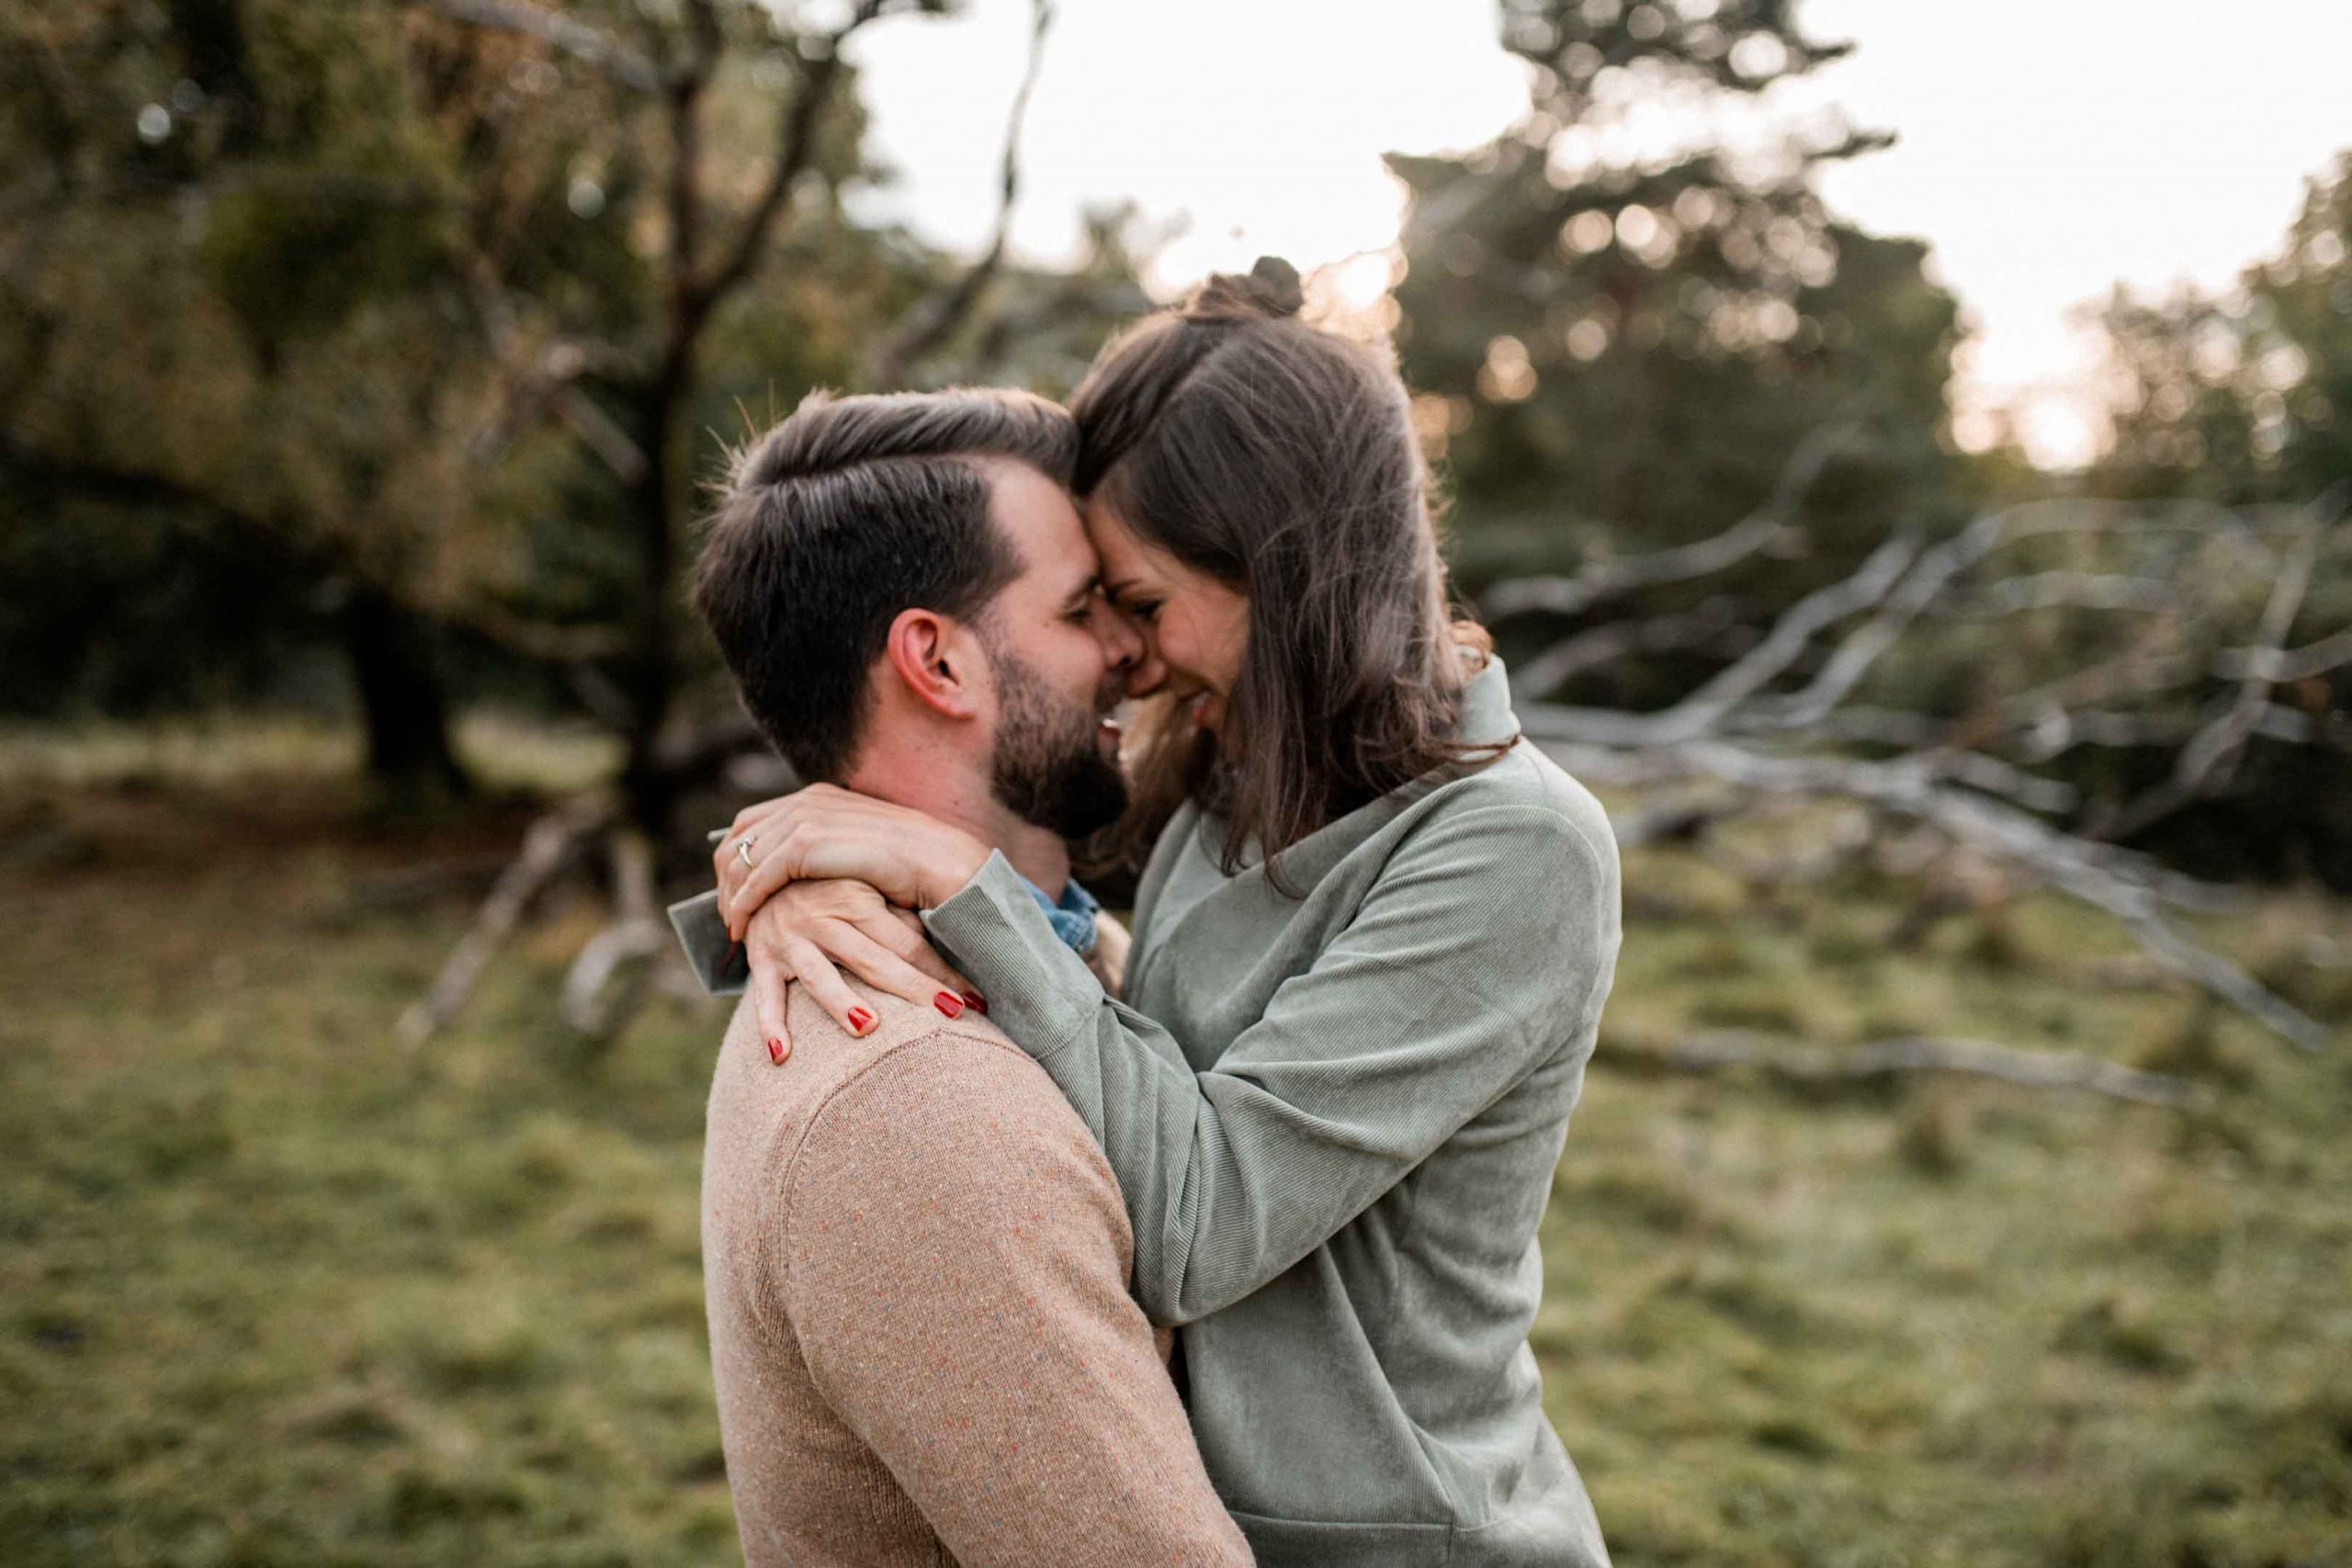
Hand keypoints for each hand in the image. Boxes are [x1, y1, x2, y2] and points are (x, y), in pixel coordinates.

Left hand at [714, 784, 989, 941]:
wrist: (944, 865)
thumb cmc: (914, 868)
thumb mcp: (862, 852)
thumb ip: (831, 852)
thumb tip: (804, 875)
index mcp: (820, 797)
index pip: (754, 822)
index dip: (737, 858)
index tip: (736, 894)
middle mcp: (808, 801)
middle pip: (739, 837)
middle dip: (726, 878)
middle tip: (728, 915)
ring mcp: (806, 818)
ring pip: (743, 858)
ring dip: (730, 896)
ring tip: (734, 928)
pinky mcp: (807, 843)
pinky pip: (758, 876)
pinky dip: (744, 903)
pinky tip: (742, 926)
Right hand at [744, 880, 983, 1062]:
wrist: (759, 873)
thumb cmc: (827, 889)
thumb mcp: (865, 893)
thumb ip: (901, 920)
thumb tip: (954, 945)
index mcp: (858, 902)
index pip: (909, 944)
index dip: (943, 972)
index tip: (977, 1000)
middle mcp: (824, 919)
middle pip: (875, 962)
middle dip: (915, 989)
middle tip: (952, 1015)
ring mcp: (791, 941)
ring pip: (819, 976)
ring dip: (841, 1002)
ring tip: (867, 1027)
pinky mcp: (760, 960)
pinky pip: (764, 995)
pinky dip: (769, 1025)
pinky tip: (781, 1054)